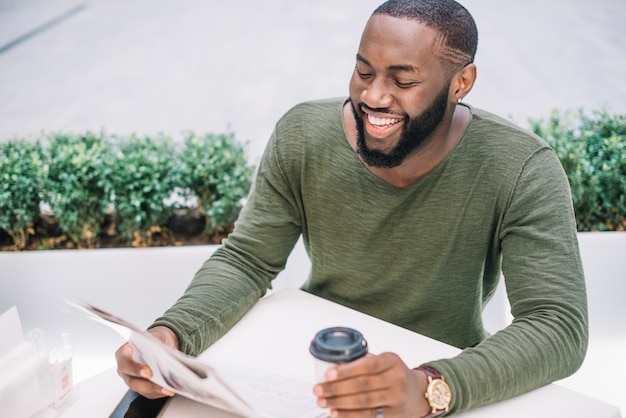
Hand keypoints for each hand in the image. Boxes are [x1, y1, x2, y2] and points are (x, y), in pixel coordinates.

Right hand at [115, 325, 179, 398]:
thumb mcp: (157, 335)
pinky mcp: (142, 388)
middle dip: (148, 385)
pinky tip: (170, 389)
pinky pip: (150, 394)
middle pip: (132, 381)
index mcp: (124, 353)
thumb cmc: (154, 339)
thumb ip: (159, 344)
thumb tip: (168, 356)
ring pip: (142, 390)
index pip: (125, 362)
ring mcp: (133, 379)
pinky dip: (160, 392)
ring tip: (169, 389)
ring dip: (156, 390)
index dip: (135, 368)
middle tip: (162, 385)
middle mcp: (126, 369)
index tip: (148, 372)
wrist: (160, 343)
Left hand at [313, 352, 430, 417]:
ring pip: (364, 402)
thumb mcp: (384, 361)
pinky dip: (349, 415)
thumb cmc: (395, 374)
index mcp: (392, 360)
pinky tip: (336, 413)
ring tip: (323, 401)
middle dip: (336, 388)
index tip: (328, 374)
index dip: (346, 370)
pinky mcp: (393, 415)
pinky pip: (368, 416)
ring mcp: (396, 398)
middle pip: (362, 385)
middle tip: (319, 389)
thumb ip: (363, 361)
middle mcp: (396, 379)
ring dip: (339, 403)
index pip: (367, 365)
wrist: (417, 393)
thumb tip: (333, 364)